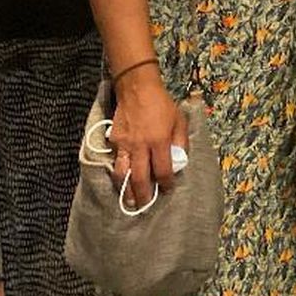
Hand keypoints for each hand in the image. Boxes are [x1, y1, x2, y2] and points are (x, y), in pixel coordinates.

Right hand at [109, 71, 186, 209]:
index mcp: (159, 141)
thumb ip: (181, 142)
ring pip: (123, 173)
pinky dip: (118, 173)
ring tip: (128, 200)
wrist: (137, 89)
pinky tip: (121, 180)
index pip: (163, 170)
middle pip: (141, 178)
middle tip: (145, 206)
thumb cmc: (162, 104)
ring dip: (126, 190)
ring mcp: (124, 144)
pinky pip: (115, 161)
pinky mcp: (114, 141)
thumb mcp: (179, 120)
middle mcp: (141, 146)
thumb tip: (179, 160)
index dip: (166, 183)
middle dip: (144, 195)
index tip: (167, 190)